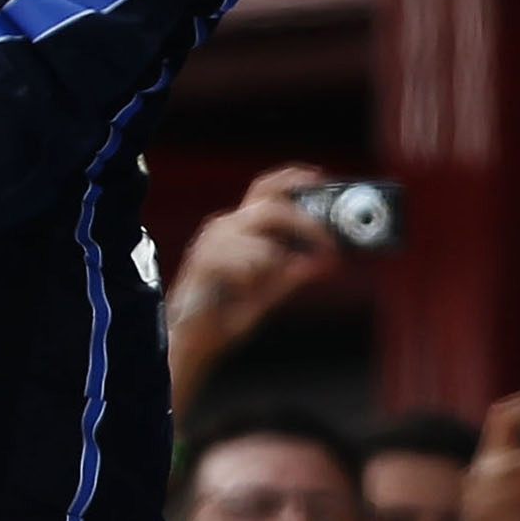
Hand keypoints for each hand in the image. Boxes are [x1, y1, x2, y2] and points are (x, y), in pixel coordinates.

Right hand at [165, 167, 337, 406]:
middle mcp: (224, 228)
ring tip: (266, 284)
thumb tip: (321, 262)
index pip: (265, 189)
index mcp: (238, 229)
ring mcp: (211, 243)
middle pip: (270, 206)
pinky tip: (243, 290)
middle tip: (327, 245)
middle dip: (305, 224)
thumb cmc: (223, 315)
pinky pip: (243, 260)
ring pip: (258, 236)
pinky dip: (253, 275)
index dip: (292, 179)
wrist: (192, 342)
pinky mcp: (203, 261)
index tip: (319, 178)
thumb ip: (292, 276)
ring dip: (274, 260)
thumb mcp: (268, 294)